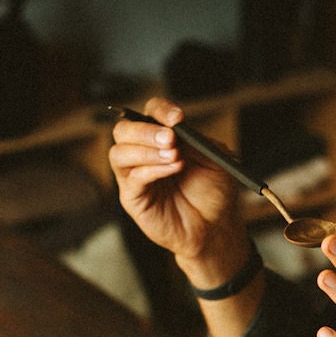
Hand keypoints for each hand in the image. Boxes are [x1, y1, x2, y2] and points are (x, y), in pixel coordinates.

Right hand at [109, 97, 241, 262]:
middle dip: (146, 130)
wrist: (215, 226)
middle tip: (171, 138)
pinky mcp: (133, 198)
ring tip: (174, 156)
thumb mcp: (212, 159)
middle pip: (124, 129)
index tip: (178, 118)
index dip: (160, 110)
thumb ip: (194, 140)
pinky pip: (132, 178)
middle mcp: (144, 153)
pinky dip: (152, 169)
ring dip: (146, 150)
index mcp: (163, 138)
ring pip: (119, 152)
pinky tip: (174, 168)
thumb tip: (176, 127)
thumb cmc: (214, 193)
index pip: (149, 113)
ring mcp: (135, 175)